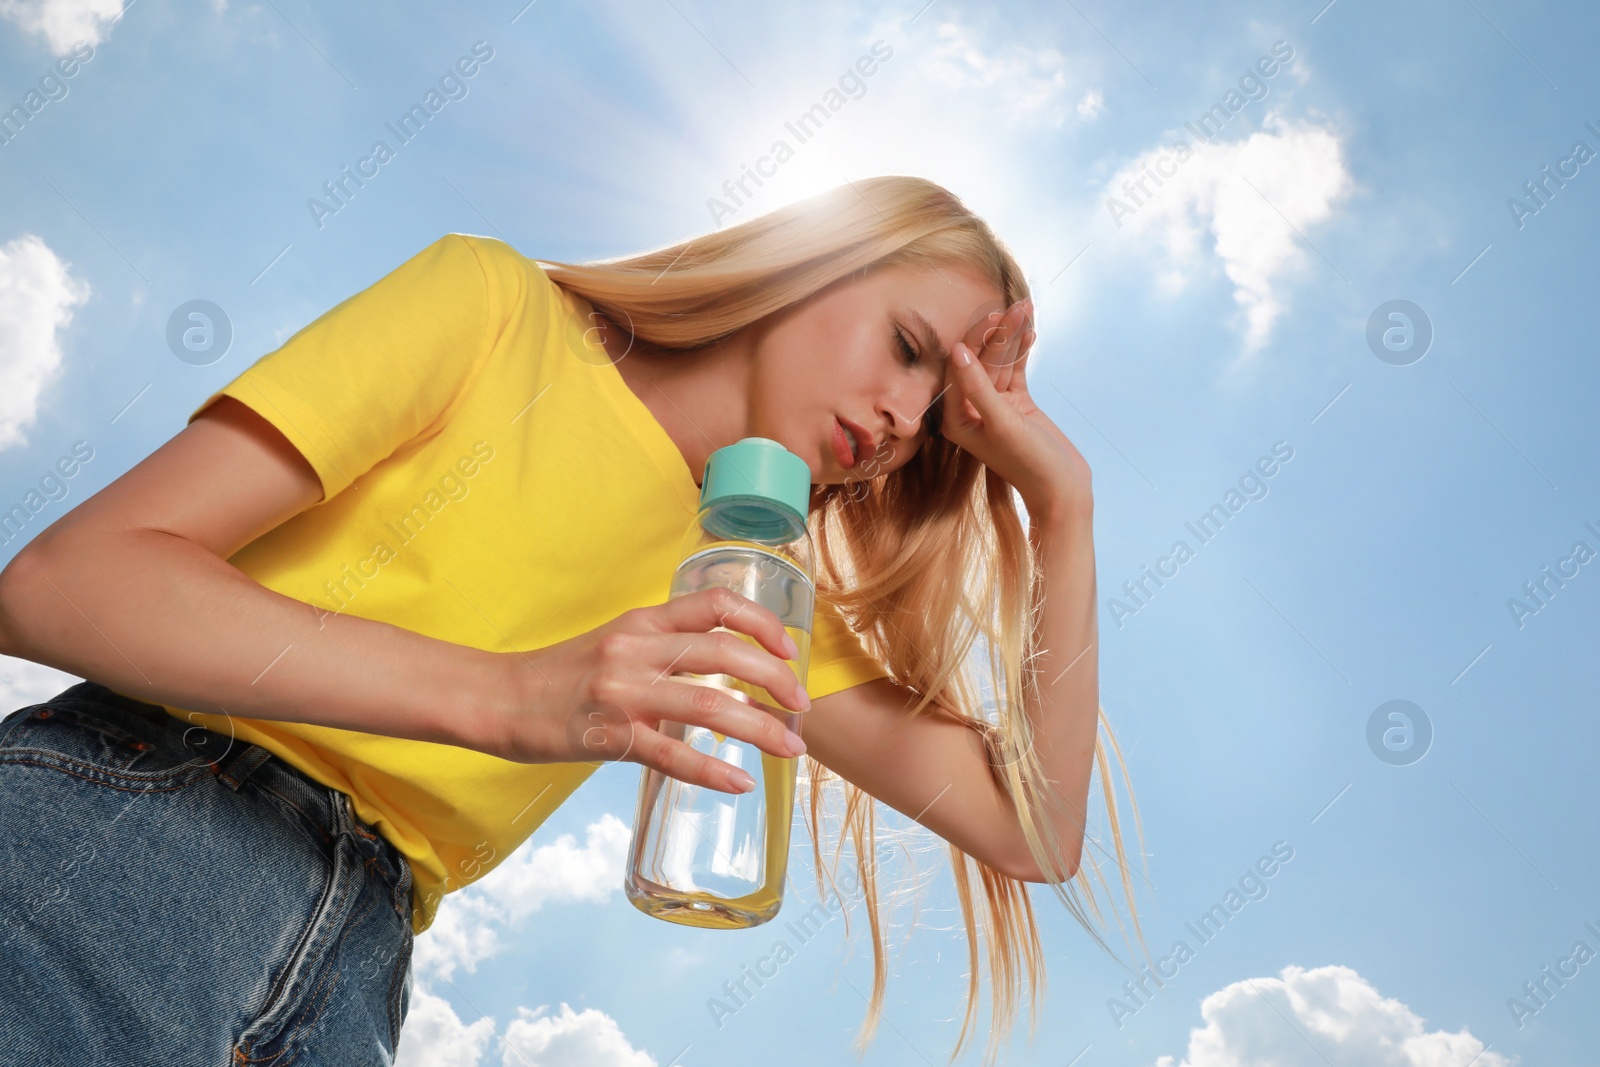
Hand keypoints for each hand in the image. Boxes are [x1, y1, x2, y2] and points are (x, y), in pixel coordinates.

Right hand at [483, 588, 811, 793]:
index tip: (788, 649)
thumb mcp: (615, 644)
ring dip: (761, 729)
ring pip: (710, 705)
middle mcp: (637, 649)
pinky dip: (713, 771)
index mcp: (642, 622)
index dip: (763, 623)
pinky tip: (740, 783)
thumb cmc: (559, 675)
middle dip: (775, 681)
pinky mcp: (610, 736)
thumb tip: (719, 671)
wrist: (497, 699)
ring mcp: (623, 693)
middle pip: (726, 655)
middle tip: (801, 707)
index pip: (717, 604)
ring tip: (790, 748)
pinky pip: (673, 755)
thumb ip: (663, 649)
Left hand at [939, 298, 1091, 516]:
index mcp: (956, 419)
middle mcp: (969, 410)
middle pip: (981, 361)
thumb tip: (958, 350)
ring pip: (1000, 362)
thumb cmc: (1028, 463)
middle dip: (998, 334)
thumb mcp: (1003, 423)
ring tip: (1027, 308)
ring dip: (1013, 337)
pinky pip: (1015, 370)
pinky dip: (1023, 351)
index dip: (975, 340)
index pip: (959, 369)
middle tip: (1016, 306)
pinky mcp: (1015, 404)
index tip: (993, 317)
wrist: (1061, 489)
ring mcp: (994, 405)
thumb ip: (978, 387)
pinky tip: (1031, 332)